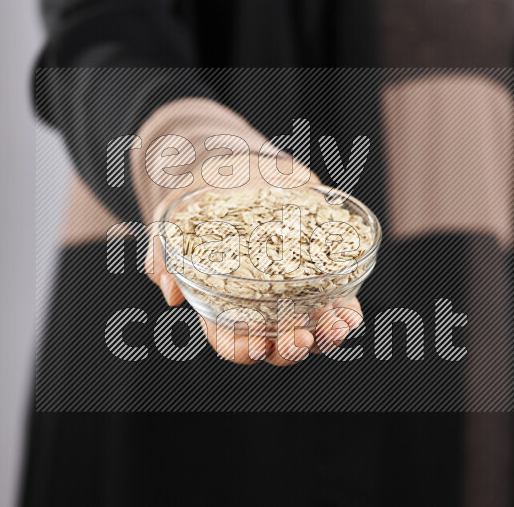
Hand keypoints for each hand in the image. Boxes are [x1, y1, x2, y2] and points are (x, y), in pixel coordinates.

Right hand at [144, 186, 363, 365]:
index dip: (243, 349)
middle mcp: (259, 303)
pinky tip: (350, 314)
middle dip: (289, 347)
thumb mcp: (172, 220)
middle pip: (275, 341)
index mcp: (222, 301)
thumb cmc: (197, 196)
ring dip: (325, 336)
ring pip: (310, 327)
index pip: (231, 339)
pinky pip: (337, 299)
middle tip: (300, 339)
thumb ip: (163, 254)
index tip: (256, 347)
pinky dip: (345, 312)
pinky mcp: (319, 266)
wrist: (233, 164)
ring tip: (336, 328)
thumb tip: (171, 295)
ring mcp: (292, 288)